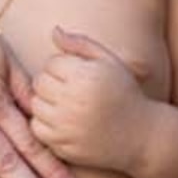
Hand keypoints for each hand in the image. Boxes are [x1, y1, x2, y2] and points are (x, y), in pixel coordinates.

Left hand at [28, 28, 154, 174]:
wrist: (141, 136)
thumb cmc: (125, 94)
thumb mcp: (110, 62)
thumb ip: (81, 44)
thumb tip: (54, 31)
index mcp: (85, 76)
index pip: (52, 63)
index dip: (63, 67)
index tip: (78, 76)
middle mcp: (73, 101)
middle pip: (40, 83)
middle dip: (52, 83)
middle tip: (72, 90)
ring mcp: (66, 125)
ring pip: (35, 105)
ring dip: (47, 103)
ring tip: (68, 105)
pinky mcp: (62, 146)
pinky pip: (37, 128)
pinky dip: (46, 124)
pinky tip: (65, 122)